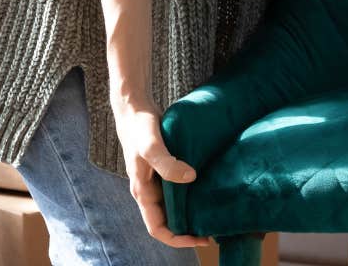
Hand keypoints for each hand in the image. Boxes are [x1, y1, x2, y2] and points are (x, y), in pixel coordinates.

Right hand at [113, 101, 210, 248]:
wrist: (134, 108)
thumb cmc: (139, 128)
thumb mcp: (152, 146)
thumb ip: (168, 164)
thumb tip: (190, 178)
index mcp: (143, 192)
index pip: (158, 228)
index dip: (177, 239)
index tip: (200, 239)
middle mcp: (148, 191)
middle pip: (167, 221)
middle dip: (187, 229)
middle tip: (213, 230)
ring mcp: (155, 181)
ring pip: (172, 206)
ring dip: (189, 213)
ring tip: (212, 214)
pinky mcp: (162, 169)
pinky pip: (176, 189)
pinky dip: (190, 195)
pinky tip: (206, 189)